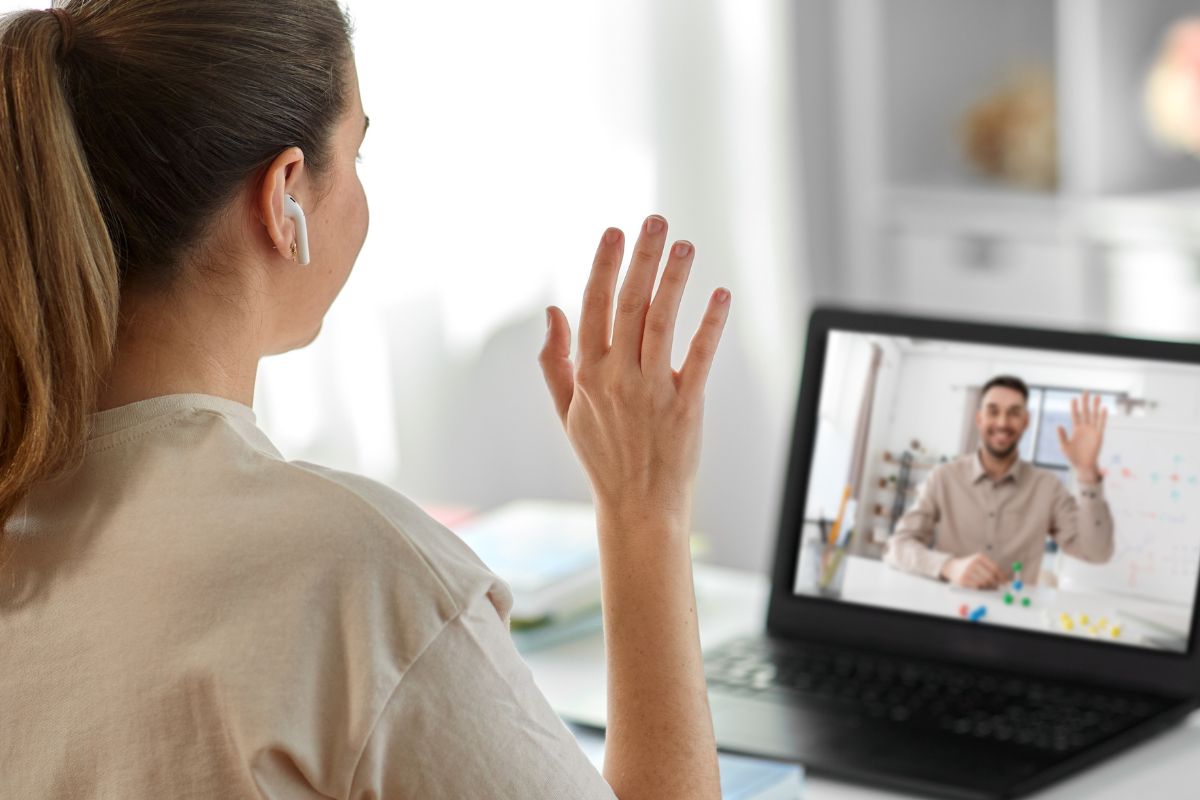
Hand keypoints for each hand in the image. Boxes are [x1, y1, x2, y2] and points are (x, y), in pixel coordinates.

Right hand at [537, 216, 730, 527]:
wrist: (637, 505)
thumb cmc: (602, 455)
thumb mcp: (566, 409)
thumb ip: (556, 359)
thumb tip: (553, 310)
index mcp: (588, 374)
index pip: (593, 307)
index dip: (604, 265)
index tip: (614, 231)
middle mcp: (617, 378)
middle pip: (629, 304)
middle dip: (642, 258)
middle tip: (656, 221)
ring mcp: (652, 390)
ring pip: (662, 323)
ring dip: (674, 280)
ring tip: (685, 246)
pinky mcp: (686, 405)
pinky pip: (700, 357)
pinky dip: (710, 324)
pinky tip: (720, 295)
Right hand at [940, 553, 1004, 588]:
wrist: (953, 567)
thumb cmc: (970, 566)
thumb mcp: (980, 562)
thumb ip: (991, 569)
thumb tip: (1005, 580)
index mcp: (979, 557)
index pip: (995, 568)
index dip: (1002, 576)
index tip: (1006, 582)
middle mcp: (973, 562)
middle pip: (990, 576)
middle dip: (996, 582)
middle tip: (998, 586)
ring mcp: (967, 571)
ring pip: (984, 582)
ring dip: (988, 586)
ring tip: (988, 585)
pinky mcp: (963, 579)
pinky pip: (977, 586)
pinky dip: (980, 587)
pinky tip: (979, 585)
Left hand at [1057, 391, 1106, 482]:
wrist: (1083, 465)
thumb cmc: (1072, 456)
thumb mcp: (1064, 446)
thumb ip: (1062, 436)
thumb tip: (1059, 425)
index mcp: (1076, 429)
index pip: (1075, 415)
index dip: (1074, 407)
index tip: (1074, 398)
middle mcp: (1084, 428)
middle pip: (1085, 412)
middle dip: (1085, 402)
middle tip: (1086, 391)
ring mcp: (1092, 431)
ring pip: (1094, 416)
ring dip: (1095, 406)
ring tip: (1097, 396)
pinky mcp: (1099, 436)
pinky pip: (1101, 424)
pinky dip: (1102, 417)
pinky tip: (1103, 408)